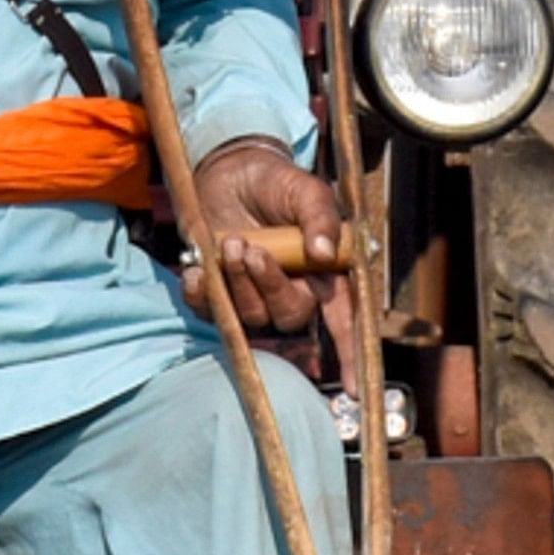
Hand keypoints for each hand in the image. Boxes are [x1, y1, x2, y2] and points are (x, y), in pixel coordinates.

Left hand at [184, 140, 344, 333]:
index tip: (354, 384)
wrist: (231, 170)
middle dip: (269, 287)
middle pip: (289, 316)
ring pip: (251, 314)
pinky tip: (199, 269)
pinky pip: (212, 311)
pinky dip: (203, 294)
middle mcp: (291, 290)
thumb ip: (321, 218)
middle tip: (252, 249)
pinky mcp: (219, 293)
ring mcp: (253, 295)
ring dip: (237, 281)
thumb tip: (323, 253)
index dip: (349, 352)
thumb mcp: (306, 191)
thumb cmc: (277, 183)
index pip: (341, 318)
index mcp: (322, 273)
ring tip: (230, 242)